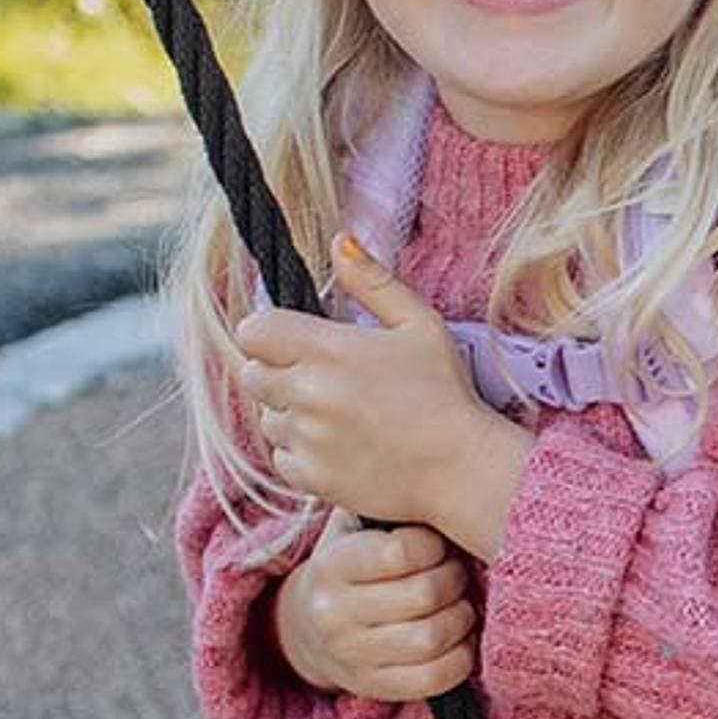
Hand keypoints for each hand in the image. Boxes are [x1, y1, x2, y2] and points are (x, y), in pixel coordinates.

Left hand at [233, 237, 530, 559]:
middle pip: (252, 376)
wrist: (465, 470)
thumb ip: (374, 283)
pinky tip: (343, 450)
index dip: (270, 336)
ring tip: (340, 421)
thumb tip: (339, 242)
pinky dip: (304, 456)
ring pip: (268, 420)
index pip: (253, 331)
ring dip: (291, 418)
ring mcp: (307, 438)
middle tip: (323, 385)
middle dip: (279, 377)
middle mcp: (307, 392)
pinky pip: (282, 459)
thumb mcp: (421, 326)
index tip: (297, 346)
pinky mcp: (312, 477)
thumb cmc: (447, 395)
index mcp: (327, 349)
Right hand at [272, 519, 475, 703]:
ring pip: (432, 639)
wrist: (312, 628)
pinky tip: (459, 640)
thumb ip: (380, 503)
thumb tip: (436, 464)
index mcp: (331, 565)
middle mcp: (333, 612)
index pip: (400, 552)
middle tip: (455, 574)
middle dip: (452, 581)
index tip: (436, 546)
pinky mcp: (374, 688)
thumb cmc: (354, 566)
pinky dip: (460, 658)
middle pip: (424, 595)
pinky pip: (435, 678)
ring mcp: (353, 654)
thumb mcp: (354, 529)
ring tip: (459, 605)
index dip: (433, 548)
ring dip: (460, 619)